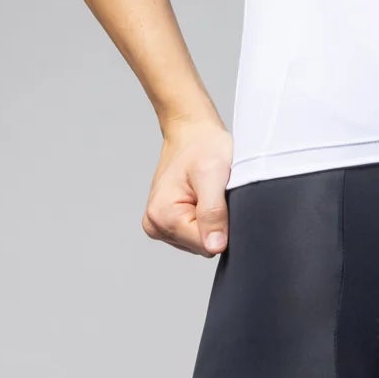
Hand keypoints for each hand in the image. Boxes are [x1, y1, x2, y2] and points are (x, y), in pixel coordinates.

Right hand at [142, 120, 234, 256]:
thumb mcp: (213, 174)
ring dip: (211, 217)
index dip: (223, 225)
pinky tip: (202, 196)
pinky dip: (206, 216)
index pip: (206, 246)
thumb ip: (213, 213)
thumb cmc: (202, 145)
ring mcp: (161, 226)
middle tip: (214, 191)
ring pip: (201, 240)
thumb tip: (215, 247)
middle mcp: (155, 225)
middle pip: (202, 245)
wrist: (191, 130)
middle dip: (216, 221)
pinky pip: (197, 232)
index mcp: (162, 216)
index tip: (220, 198)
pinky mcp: (169, 223)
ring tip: (207, 190)